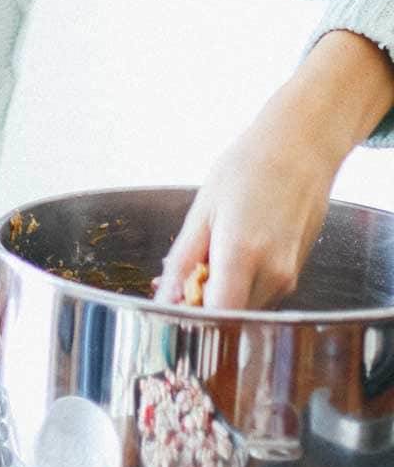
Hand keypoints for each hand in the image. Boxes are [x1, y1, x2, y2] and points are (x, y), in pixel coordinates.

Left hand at [155, 82, 354, 309]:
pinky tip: (232, 253)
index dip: (191, 317)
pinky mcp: (296, 272)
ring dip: (222, 295)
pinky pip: (261, 294)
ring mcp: (288, 276)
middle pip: (230, 317)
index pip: (216, 316)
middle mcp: (272, 273)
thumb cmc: (248, 168)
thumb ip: (183, 259)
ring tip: (209, 257)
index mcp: (242, 254)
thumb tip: (165, 296)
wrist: (300, 148)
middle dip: (202, 306)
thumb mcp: (203, 209)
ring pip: (246, 308)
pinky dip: (241, 285)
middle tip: (183, 279)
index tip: (172, 304)